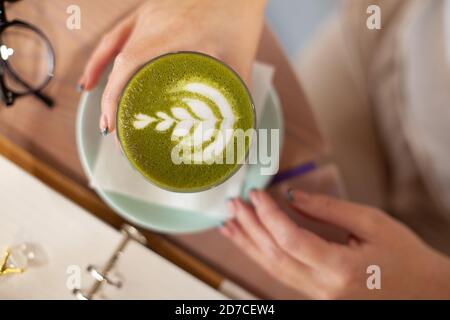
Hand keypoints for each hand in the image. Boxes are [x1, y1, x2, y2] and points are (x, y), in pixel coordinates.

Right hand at [79, 0, 265, 133]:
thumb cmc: (240, 11)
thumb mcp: (241, 56)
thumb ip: (239, 91)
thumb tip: (241, 121)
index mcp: (171, 34)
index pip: (128, 67)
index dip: (114, 98)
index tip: (112, 124)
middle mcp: (151, 22)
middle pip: (118, 65)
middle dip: (111, 100)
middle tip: (113, 130)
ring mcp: (147, 14)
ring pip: (113, 48)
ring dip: (99, 76)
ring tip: (94, 103)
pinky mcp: (149, 10)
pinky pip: (118, 32)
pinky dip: (105, 53)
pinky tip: (98, 69)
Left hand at [221, 189, 449, 298]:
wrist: (425, 294)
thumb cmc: (404, 257)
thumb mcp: (372, 223)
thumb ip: (328, 209)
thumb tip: (292, 197)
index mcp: (340, 269)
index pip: (290, 239)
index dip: (268, 215)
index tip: (255, 194)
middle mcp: (323, 288)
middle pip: (273, 256)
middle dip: (249, 228)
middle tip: (233, 204)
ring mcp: (318, 296)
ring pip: (272, 269)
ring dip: (248, 244)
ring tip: (228, 224)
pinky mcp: (316, 295)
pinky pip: (281, 275)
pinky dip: (261, 256)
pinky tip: (249, 242)